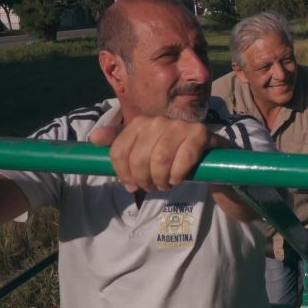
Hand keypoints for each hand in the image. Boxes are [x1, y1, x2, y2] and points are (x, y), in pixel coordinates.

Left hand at [89, 115, 230, 191]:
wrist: (213, 158)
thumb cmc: (175, 156)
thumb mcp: (146, 152)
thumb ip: (121, 144)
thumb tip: (93, 138)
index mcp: (142, 122)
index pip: (119, 150)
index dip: (123, 173)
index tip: (131, 184)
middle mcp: (160, 120)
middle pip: (139, 157)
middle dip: (143, 179)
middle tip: (152, 187)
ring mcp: (181, 125)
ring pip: (160, 159)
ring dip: (161, 179)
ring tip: (165, 185)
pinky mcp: (201, 133)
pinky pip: (183, 158)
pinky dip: (178, 174)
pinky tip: (179, 179)